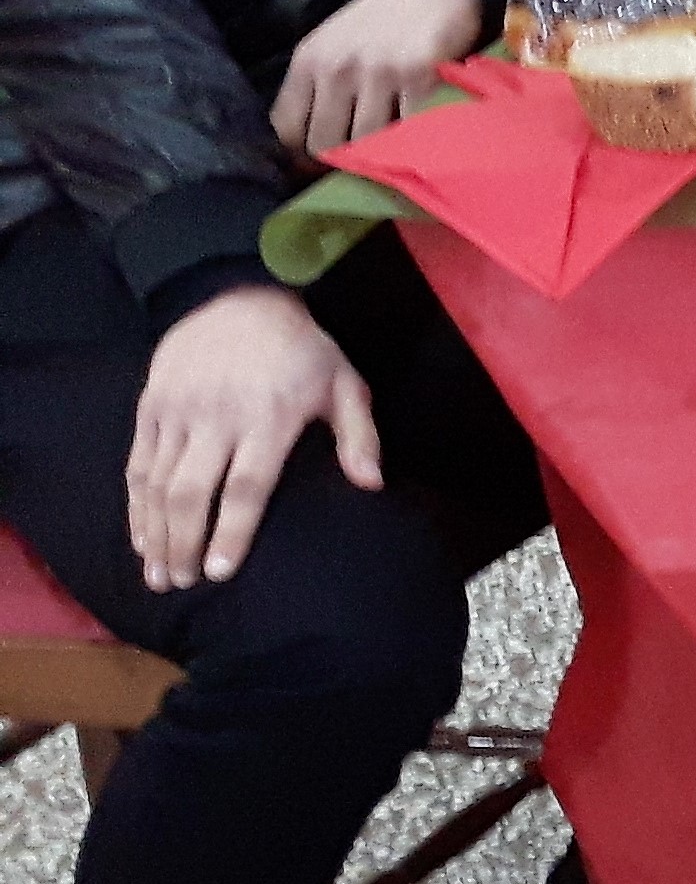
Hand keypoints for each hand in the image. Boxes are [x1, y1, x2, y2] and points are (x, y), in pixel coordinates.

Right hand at [128, 285, 378, 591]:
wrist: (238, 298)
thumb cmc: (302, 351)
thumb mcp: (345, 383)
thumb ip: (359, 436)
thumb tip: (371, 485)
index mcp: (269, 417)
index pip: (245, 487)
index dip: (231, 533)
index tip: (220, 572)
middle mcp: (217, 418)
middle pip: (191, 494)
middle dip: (183, 545)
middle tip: (183, 585)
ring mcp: (178, 412)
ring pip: (155, 484)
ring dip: (153, 534)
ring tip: (158, 576)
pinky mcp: (150, 407)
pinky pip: (137, 465)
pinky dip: (135, 506)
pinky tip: (140, 538)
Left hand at [271, 0, 482, 158]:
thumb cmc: (389, 15)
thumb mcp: (338, 43)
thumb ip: (322, 87)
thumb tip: (314, 148)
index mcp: (311, 60)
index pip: (287, 130)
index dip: (303, 156)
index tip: (326, 162)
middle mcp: (338, 68)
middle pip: (324, 145)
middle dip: (345, 160)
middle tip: (368, 161)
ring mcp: (379, 73)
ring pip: (367, 145)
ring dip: (383, 155)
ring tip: (399, 150)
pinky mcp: (421, 77)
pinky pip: (409, 132)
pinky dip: (416, 143)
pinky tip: (424, 137)